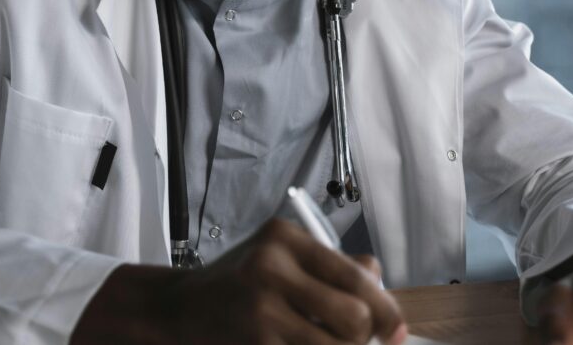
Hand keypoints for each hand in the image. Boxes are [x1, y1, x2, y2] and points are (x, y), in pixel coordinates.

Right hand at [71, 217, 407, 344]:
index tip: (396, 330)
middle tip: (358, 342)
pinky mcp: (253, 342)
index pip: (357, 277)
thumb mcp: (279, 257)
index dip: (386, 310)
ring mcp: (259, 308)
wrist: (175, 309)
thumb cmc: (237, 284)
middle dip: (364, 338)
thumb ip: (329, 265)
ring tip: (327, 343)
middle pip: (354, 316)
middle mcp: (271, 267)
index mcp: (284, 238)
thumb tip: (379, 281)